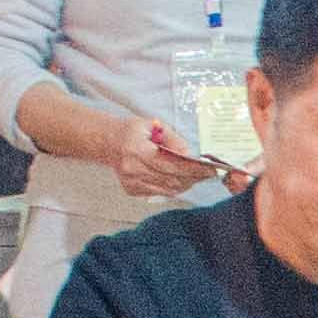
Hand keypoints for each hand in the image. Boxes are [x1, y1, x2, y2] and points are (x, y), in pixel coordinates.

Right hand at [100, 107, 220, 202]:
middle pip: (171, 180)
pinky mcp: (132, 190)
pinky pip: (159, 192)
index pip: (171, 165)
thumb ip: (173, 140)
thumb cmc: (133, 131)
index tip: (210, 169)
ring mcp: (131, 183)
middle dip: (193, 178)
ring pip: (167, 190)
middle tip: (208, 174)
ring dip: (186, 184)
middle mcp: (132, 169)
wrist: (108, 142)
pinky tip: (181, 179)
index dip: (193, 169)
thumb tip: (190, 155)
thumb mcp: (153, 125)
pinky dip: (173, 187)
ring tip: (198, 176)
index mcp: (136, 150)